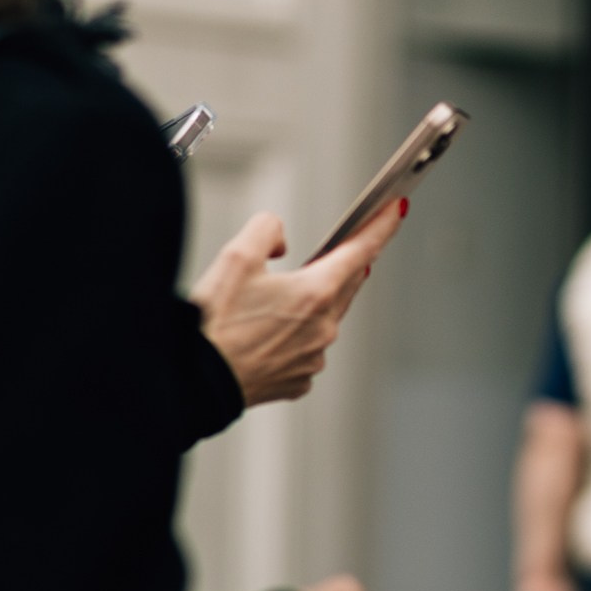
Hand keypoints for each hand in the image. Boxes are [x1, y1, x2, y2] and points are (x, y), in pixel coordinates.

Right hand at [191, 200, 404, 405]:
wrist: (192, 382)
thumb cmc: (212, 323)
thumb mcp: (236, 256)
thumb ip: (267, 231)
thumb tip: (282, 242)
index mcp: (315, 293)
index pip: (362, 250)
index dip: (382, 226)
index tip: (398, 209)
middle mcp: (323, 328)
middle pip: (345, 284)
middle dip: (343, 264)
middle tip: (338, 248)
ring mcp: (314, 358)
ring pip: (325, 318)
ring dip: (313, 303)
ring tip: (278, 298)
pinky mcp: (299, 380)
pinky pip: (307, 349)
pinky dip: (295, 336)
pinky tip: (267, 334)